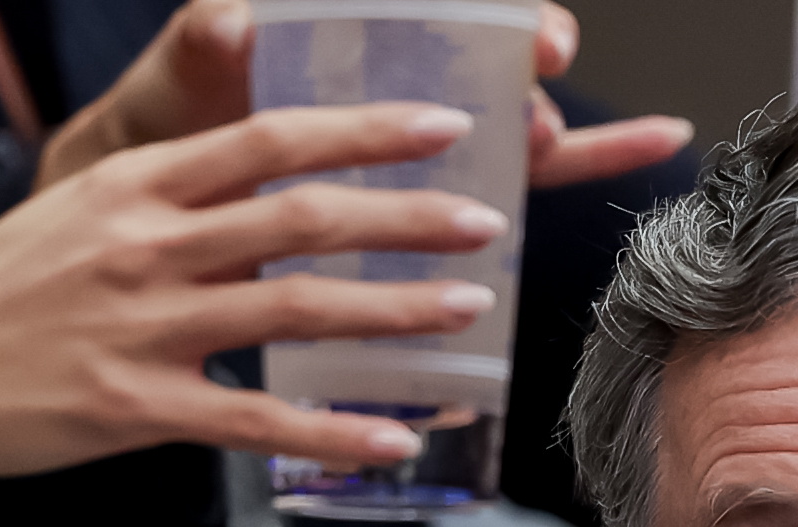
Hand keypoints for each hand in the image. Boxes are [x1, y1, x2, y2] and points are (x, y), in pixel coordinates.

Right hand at [0, 105, 519, 481]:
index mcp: (135, 184)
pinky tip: (395, 438)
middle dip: (406, 217)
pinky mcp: (136, 407)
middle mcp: (146, 244)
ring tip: (469, 312)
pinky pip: (256, 417)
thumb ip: (174, 192)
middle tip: (485, 222)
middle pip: (301, 217)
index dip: (363, 131)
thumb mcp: (81, 210)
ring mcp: (143, 326)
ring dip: (393, 312)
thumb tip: (266, 171)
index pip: (268, 141)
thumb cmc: (3, 293)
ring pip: (294, 310)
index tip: (441, 127)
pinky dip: (333, 430)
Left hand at [36, 0, 693, 193]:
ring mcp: (426, 150)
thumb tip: (233, 19)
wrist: (138, 233)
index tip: (527, 36)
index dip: (494, 20)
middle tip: (541, 87)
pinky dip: (598, 159)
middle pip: (497, 66)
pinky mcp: (432, 210)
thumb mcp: (172, 96)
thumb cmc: (161, 144)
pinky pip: (525, 190)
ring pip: (520, 131)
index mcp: (348, 44)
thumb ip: (200, 53)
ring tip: (578, 142)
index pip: (441, 15)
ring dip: (560, 133)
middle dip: (534, 70)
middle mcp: (403, 88)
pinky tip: (660, 136)